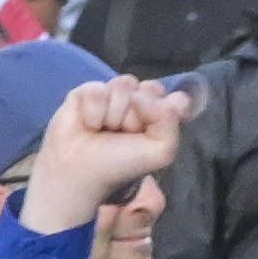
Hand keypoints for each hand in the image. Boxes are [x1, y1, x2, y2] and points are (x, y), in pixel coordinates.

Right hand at [21, 78, 193, 235]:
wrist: (79, 174)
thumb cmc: (119, 166)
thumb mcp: (161, 151)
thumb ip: (171, 119)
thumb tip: (141, 95)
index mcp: (159, 115)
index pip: (178, 99)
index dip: (167, 113)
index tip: (151, 134)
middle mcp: (139, 101)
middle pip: (152, 88)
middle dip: (139, 114)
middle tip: (125, 134)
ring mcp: (112, 94)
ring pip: (124, 84)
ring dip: (115, 114)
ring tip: (104, 131)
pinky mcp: (87, 92)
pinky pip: (98, 89)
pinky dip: (93, 112)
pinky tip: (88, 126)